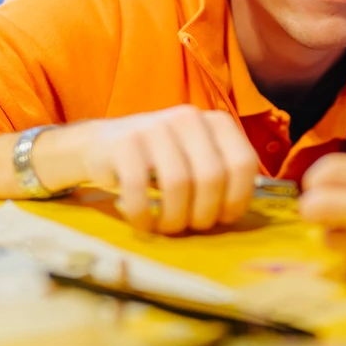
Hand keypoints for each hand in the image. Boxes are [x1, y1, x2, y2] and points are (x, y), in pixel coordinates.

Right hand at [43, 106, 259, 233]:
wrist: (100, 145)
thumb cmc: (156, 160)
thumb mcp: (194, 157)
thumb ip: (220, 173)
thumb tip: (245, 211)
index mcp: (214, 121)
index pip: (243, 163)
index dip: (237, 199)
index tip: (223, 218)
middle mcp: (188, 117)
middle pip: (212, 177)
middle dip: (204, 214)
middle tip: (191, 227)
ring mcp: (154, 126)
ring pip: (178, 184)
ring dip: (174, 218)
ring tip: (166, 227)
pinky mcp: (123, 142)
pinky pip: (140, 189)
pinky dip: (143, 215)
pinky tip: (142, 222)